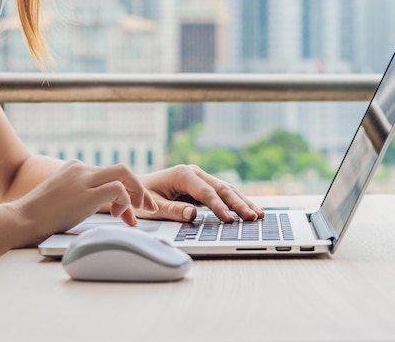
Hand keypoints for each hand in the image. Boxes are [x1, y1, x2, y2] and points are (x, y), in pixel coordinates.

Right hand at [14, 160, 157, 242]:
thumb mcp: (64, 200)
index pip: (110, 174)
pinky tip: (119, 215)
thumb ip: (82, 197)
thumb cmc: (38, 219)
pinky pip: (118, 189)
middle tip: (148, 208)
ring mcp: (83, 179)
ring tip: (139, 212)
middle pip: (122, 170)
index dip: (126, 192)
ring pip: (124, 174)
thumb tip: (105, 208)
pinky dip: (126, 202)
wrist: (20, 221)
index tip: (130, 212)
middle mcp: (81, 169)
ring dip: (138, 193)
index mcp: (75, 169)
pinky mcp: (86, 193)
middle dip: (140, 189)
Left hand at [136, 164, 263, 222]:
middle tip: (253, 217)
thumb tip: (193, 214)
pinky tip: (250, 210)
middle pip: (222, 188)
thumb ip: (173, 210)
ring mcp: (201, 178)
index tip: (230, 221)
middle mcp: (195, 173)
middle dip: (239, 204)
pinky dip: (237, 202)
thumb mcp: (153, 206)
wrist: (135, 188)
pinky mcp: (204, 186)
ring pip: (227, 189)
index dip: (219, 207)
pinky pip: (223, 194)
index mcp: (183, 174)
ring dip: (243, 202)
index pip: (206, 192)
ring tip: (259, 215)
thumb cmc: (142, 198)